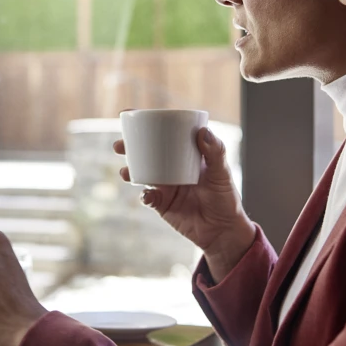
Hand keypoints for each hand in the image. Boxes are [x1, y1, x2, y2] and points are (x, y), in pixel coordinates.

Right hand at [115, 127, 256, 279]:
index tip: (130, 114)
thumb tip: (202, 131)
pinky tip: (147, 195)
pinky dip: (144, 196)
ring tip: (125, 172)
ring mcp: (165, 186)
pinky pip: (147, 197)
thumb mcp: (222, 173)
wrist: (222, 231)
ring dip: (130, 170)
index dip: (146, 124)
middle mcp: (171, 168)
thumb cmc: (225, 198)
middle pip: (145, 153)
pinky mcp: (162, 205)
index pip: (164, 135)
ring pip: (141, 173)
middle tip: (119, 145)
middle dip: (128, 147)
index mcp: (184, 155)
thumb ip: (215, 152)